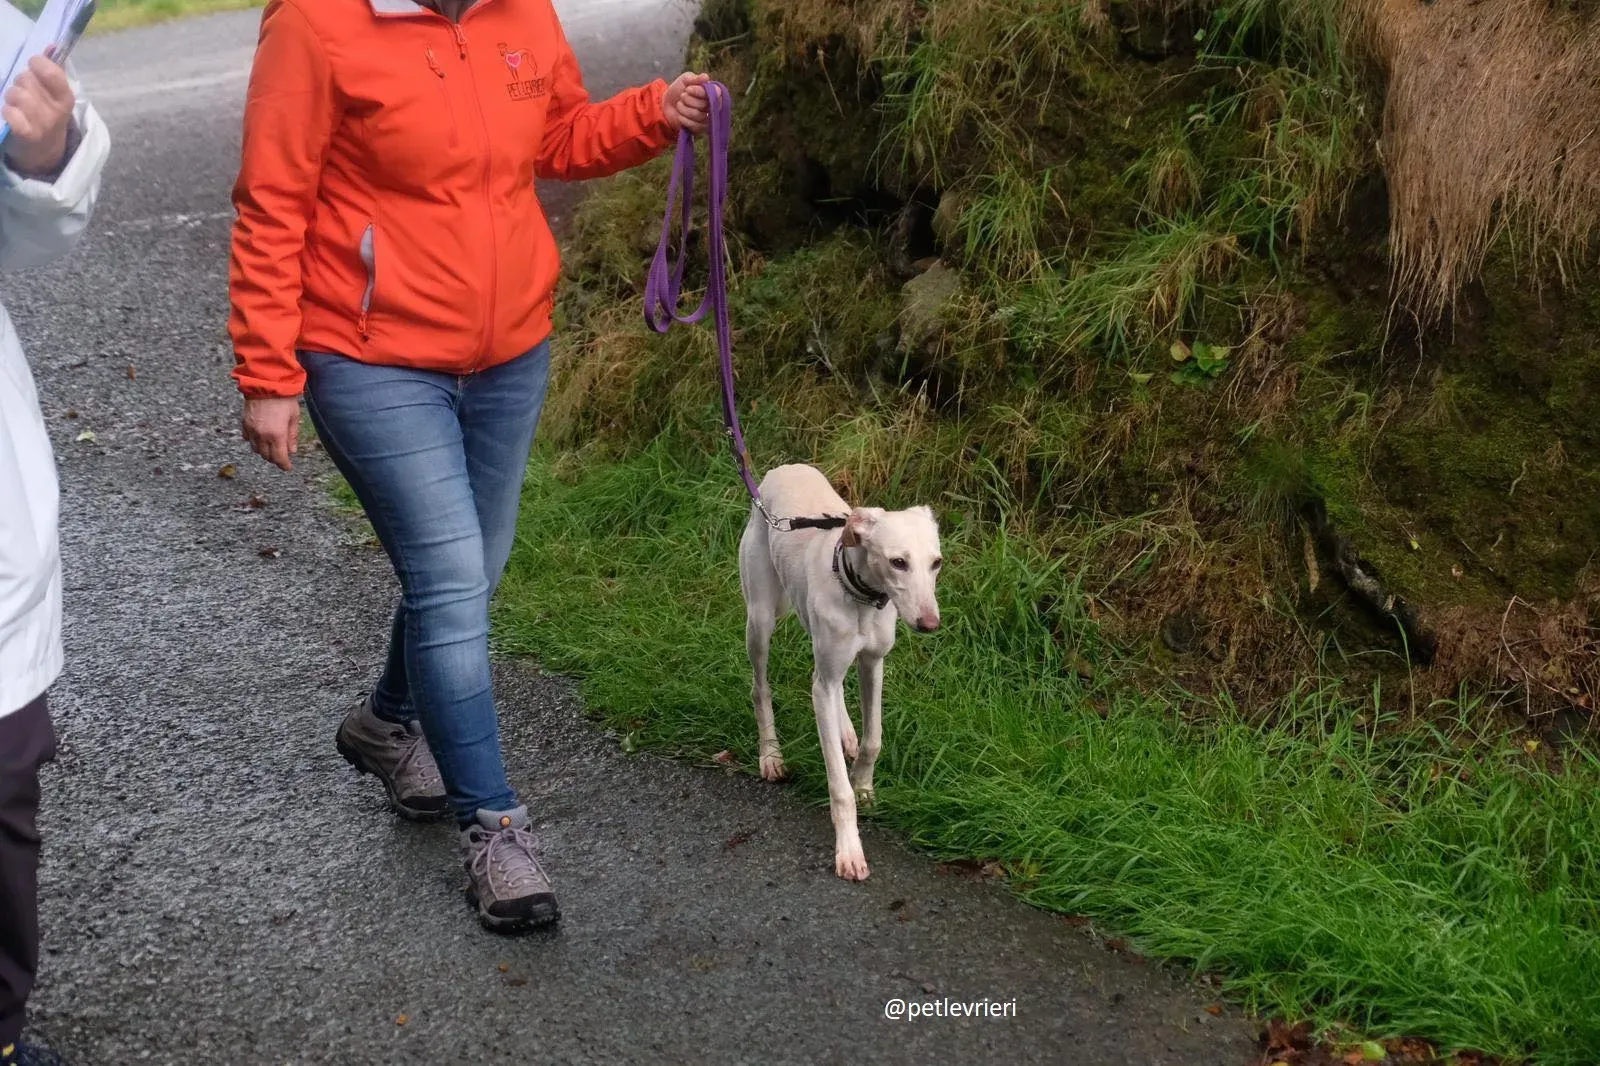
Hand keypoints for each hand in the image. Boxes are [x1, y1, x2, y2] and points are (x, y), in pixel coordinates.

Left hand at [4, 54, 73, 177]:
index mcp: (66, 97)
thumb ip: (53, 69)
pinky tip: (10, 113)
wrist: (45, 152)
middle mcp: (57, 111)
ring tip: (14, 102)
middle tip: (24, 91)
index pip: (52, 72)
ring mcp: (43, 124)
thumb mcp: (55, 94)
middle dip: (21, 82)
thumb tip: (51, 45)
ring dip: (10, 96)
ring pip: (16, 94)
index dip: (37, 64)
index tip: (33, 67)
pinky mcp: (27, 135)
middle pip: (27, 79)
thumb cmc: (46, 115)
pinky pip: (10, 113)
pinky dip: (7, 111)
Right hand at [242, 395, 301, 471]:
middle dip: (275, 459)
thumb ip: (292, 436)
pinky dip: (254, 442)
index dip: (284, 465)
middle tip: (282, 457)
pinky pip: (247, 439)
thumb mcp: (294, 417)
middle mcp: (262, 435)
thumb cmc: (284, 399)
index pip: (279, 458)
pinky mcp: (244, 423)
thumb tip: (292, 450)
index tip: (288, 467)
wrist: (266, 383)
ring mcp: (251, 430)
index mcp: (277, 435)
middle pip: (267, 456)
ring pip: (256, 449)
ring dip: (264, 451)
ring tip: (272, 448)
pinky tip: (260, 439)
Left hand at [663, 72, 711, 135]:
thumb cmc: (678, 90)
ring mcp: (708, 119)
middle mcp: (713, 106)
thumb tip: (706, 77)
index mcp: (712, 92)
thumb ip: (695, 78)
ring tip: (679, 105)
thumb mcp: (685, 80)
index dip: (700, 92)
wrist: (666, 104)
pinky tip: (680, 116)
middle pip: (705, 105)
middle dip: (688, 100)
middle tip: (682, 97)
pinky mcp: (701, 129)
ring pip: (698, 115)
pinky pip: (694, 125)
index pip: (714, 93)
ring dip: (684, 109)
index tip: (688, 89)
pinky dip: (683, 119)